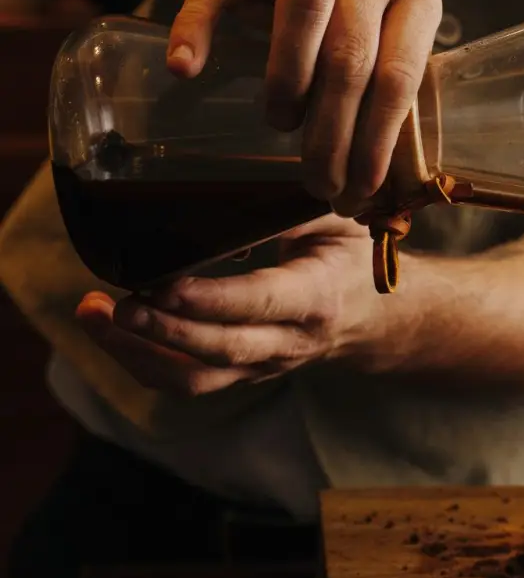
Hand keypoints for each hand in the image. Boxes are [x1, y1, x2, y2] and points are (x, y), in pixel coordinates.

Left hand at [76, 216, 392, 396]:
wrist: (374, 319)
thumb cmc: (350, 258)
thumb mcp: (335, 221)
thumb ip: (287, 209)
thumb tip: (225, 194)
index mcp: (317, 298)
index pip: (259, 303)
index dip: (208, 300)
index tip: (162, 283)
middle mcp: (289, 342)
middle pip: (220, 349)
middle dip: (162, 331)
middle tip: (115, 305)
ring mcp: (263, 365)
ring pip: (195, 378)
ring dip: (138, 353)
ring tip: (94, 317)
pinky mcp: (242, 375)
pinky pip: (187, 383)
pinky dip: (143, 362)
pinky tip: (112, 333)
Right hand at [166, 0, 442, 212]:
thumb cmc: (350, 4)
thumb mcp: (386, 35)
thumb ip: (385, 92)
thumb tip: (375, 188)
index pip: (399, 77)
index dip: (377, 140)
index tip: (361, 188)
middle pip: (351, 58)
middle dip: (332, 134)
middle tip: (319, 182)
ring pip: (302, 10)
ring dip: (289, 81)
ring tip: (281, 124)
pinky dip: (198, 27)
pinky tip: (185, 67)